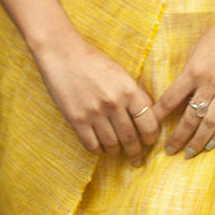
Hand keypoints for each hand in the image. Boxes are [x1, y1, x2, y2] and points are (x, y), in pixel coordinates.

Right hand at [34, 34, 160, 165]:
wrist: (63, 55)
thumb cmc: (94, 63)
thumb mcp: (121, 74)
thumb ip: (135, 94)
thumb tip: (149, 114)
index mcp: (128, 90)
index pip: (148, 123)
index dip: (151, 137)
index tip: (150, 142)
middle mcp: (113, 103)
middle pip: (131, 138)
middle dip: (136, 152)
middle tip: (137, 159)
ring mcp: (95, 113)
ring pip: (112, 144)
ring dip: (116, 151)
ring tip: (117, 152)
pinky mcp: (77, 120)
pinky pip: (92, 145)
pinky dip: (99, 150)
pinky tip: (101, 148)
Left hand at [152, 2, 214, 157]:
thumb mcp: (199, 48)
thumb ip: (190, 71)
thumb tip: (182, 92)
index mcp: (194, 69)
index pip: (171, 98)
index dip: (159, 114)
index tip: (150, 126)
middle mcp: (209, 82)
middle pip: (190, 117)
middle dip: (178, 136)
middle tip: (170, 151)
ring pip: (209, 123)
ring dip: (198, 141)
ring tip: (189, 153)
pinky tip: (211, 144)